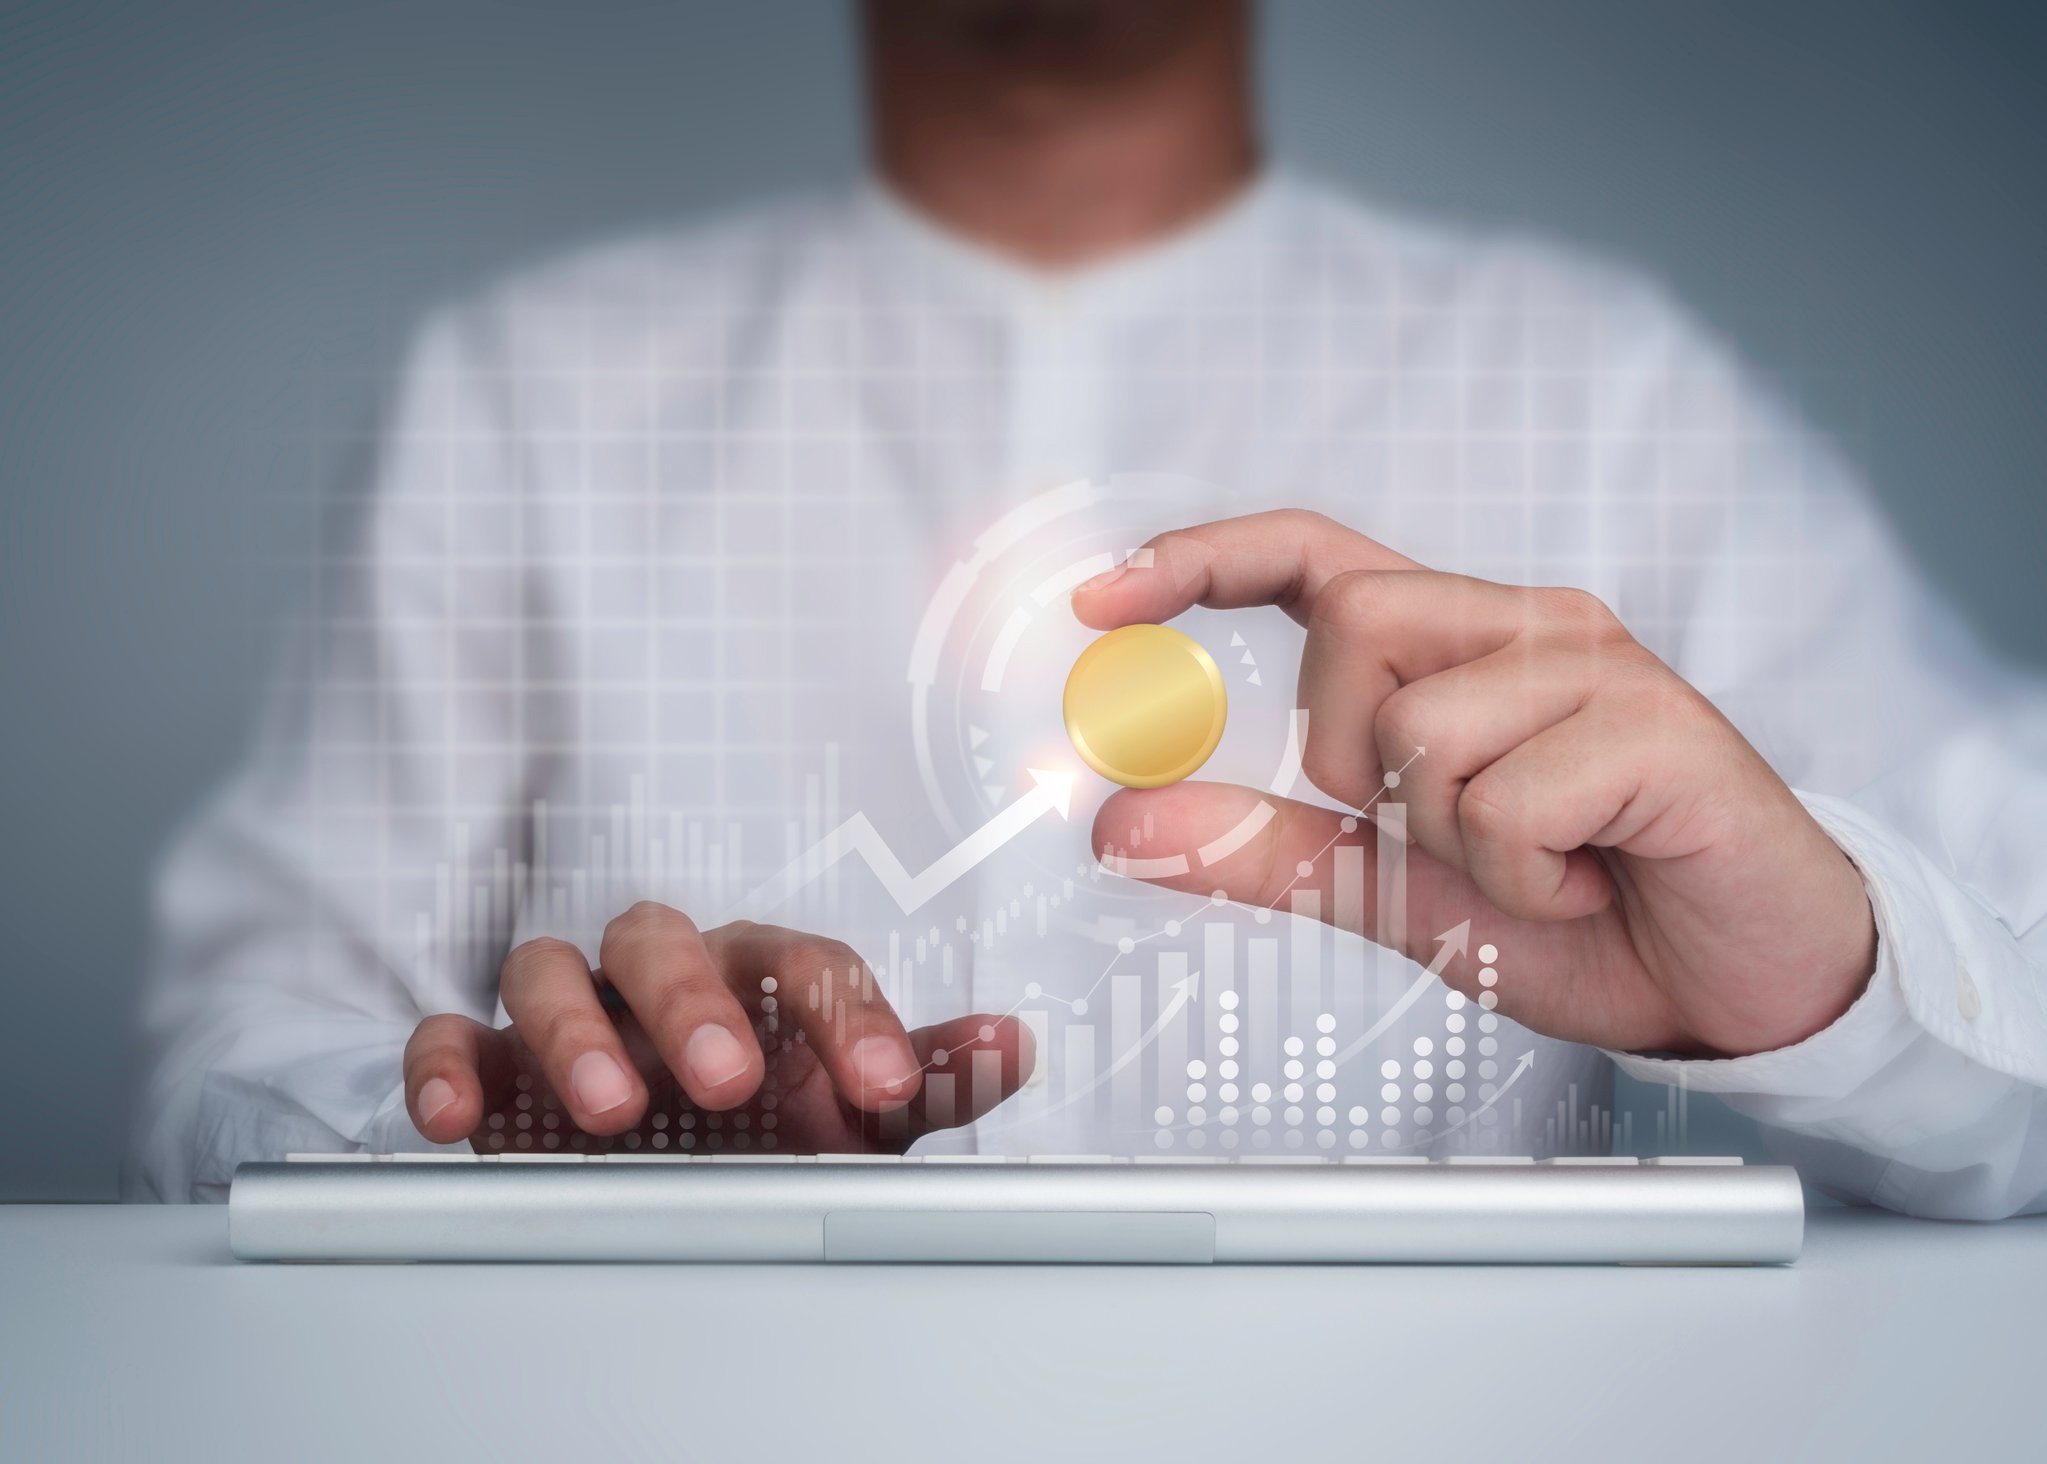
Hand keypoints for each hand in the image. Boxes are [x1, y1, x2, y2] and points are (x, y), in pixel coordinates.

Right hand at [402, 906, 1032, 1151]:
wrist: (673, 1175)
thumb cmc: (768, 1124)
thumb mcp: (851, 1114)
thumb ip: (928, 1078)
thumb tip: (1011, 1044)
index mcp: (758, 976)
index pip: (805, 963)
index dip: (847, 1015)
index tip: (883, 1081)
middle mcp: (663, 977)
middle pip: (665, 938)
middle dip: (694, 1002)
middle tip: (728, 1079)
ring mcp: (574, 1011)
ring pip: (549, 969)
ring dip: (574, 1030)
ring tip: (610, 1108)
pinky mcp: (493, 1062)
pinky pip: (452, 1035)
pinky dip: (447, 1065)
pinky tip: (459, 1118)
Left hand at [1072, 510, 1877, 1058]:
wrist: (1735, 983)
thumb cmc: (1580, 914)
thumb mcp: (1392, 890)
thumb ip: (1267, 849)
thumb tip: (1124, 822)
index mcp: (1461, 645)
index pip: (1314, 555)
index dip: (1204, 558)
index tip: (1104, 595)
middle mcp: (1529, 628)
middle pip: (1353, 621)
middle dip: (1351, 754)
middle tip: (1430, 829)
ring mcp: (1601, 668)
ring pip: (1423, 723)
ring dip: (1449, 837)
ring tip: (1535, 867)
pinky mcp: (1664, 728)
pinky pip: (1508, 798)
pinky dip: (1523, 878)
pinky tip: (1585, 882)